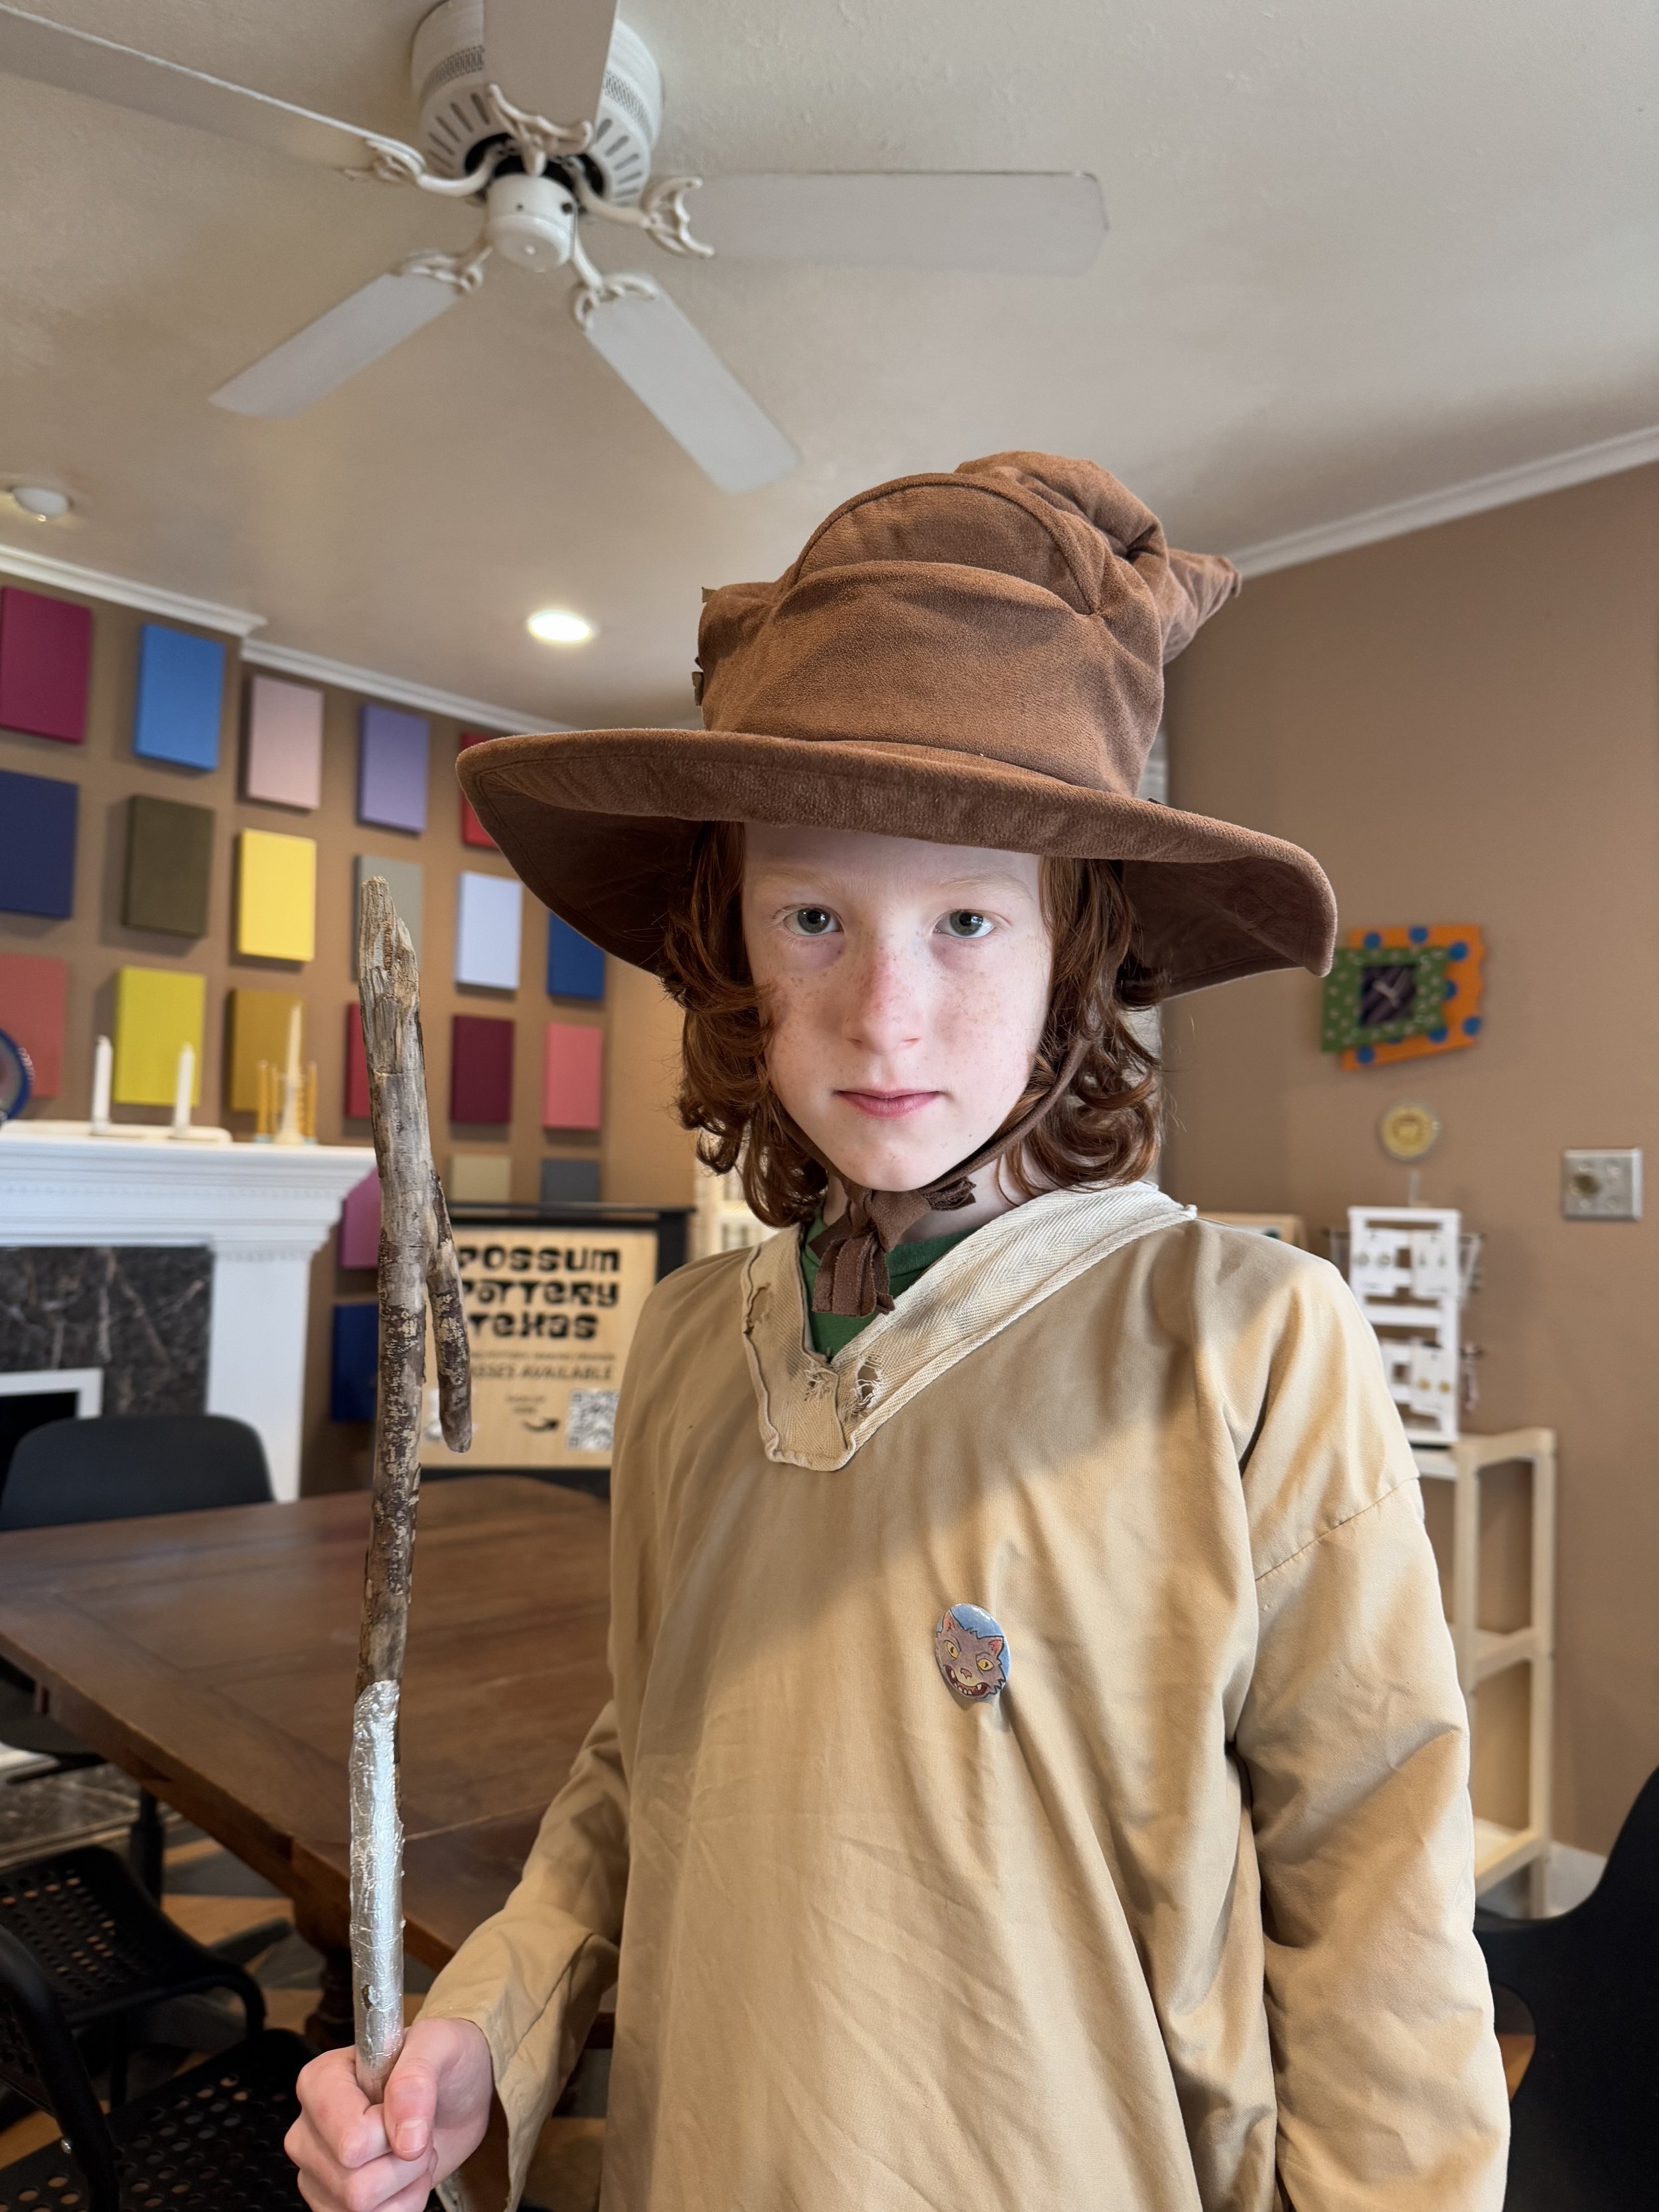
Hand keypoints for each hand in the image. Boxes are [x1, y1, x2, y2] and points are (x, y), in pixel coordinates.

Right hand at [286, 2015, 493, 2210]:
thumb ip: (417, 2077)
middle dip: (404, 2163)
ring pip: (359, 2209)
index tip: (411, 2113)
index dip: (391, 2135)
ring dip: (404, 2184)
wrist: (458, 2094)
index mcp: (321, 2082)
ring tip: (411, 2148)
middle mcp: (309, 2129)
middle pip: (354, 2183)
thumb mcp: (440, 2045)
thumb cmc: (443, 2062)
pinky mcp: (332, 2201)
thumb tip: (405, 2135)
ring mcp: (317, 2170)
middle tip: (416, 2130)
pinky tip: (404, 2176)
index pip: (351, 2140)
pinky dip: (401, 2205)